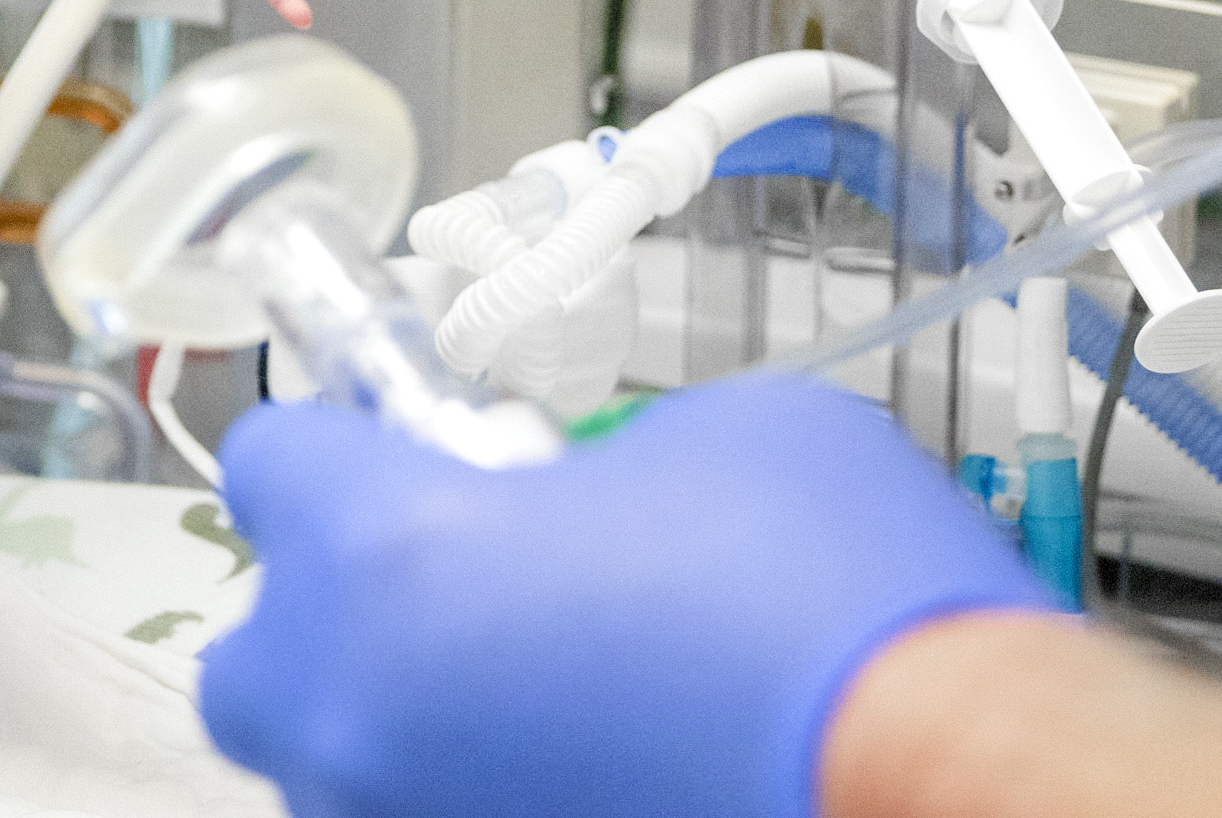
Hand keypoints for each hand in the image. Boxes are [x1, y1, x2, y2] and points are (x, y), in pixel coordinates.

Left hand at [204, 378, 1056, 817]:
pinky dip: (495, 803)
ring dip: (423, 739)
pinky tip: (607, 781)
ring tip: (563, 717)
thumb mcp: (718, 441)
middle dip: (341, 631)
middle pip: (265, 660)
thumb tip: (591, 500)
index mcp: (383, 552)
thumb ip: (597, 460)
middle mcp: (358, 711)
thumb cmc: (845, 613)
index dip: (344, 450)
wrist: (956, 790)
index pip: (272, 462)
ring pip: (348, 777)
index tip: (396, 455)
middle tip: (472, 609)